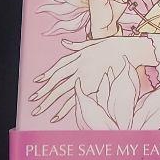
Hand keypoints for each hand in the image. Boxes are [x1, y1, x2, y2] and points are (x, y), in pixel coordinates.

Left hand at [29, 35, 153, 121]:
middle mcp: (76, 67)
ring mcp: (83, 77)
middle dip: (43, 91)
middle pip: (56, 81)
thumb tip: (64, 42)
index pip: (58, 67)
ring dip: (48, 102)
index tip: (38, 81)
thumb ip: (77, 46)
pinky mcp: (90, 86)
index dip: (48, 74)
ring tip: (38, 110)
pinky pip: (74, 100)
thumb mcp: (92, 44)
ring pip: (61, 92)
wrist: (126, 51)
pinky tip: (55, 117)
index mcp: (77, 57)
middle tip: (33, 100)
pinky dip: (64, 109)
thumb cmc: (113, 46)